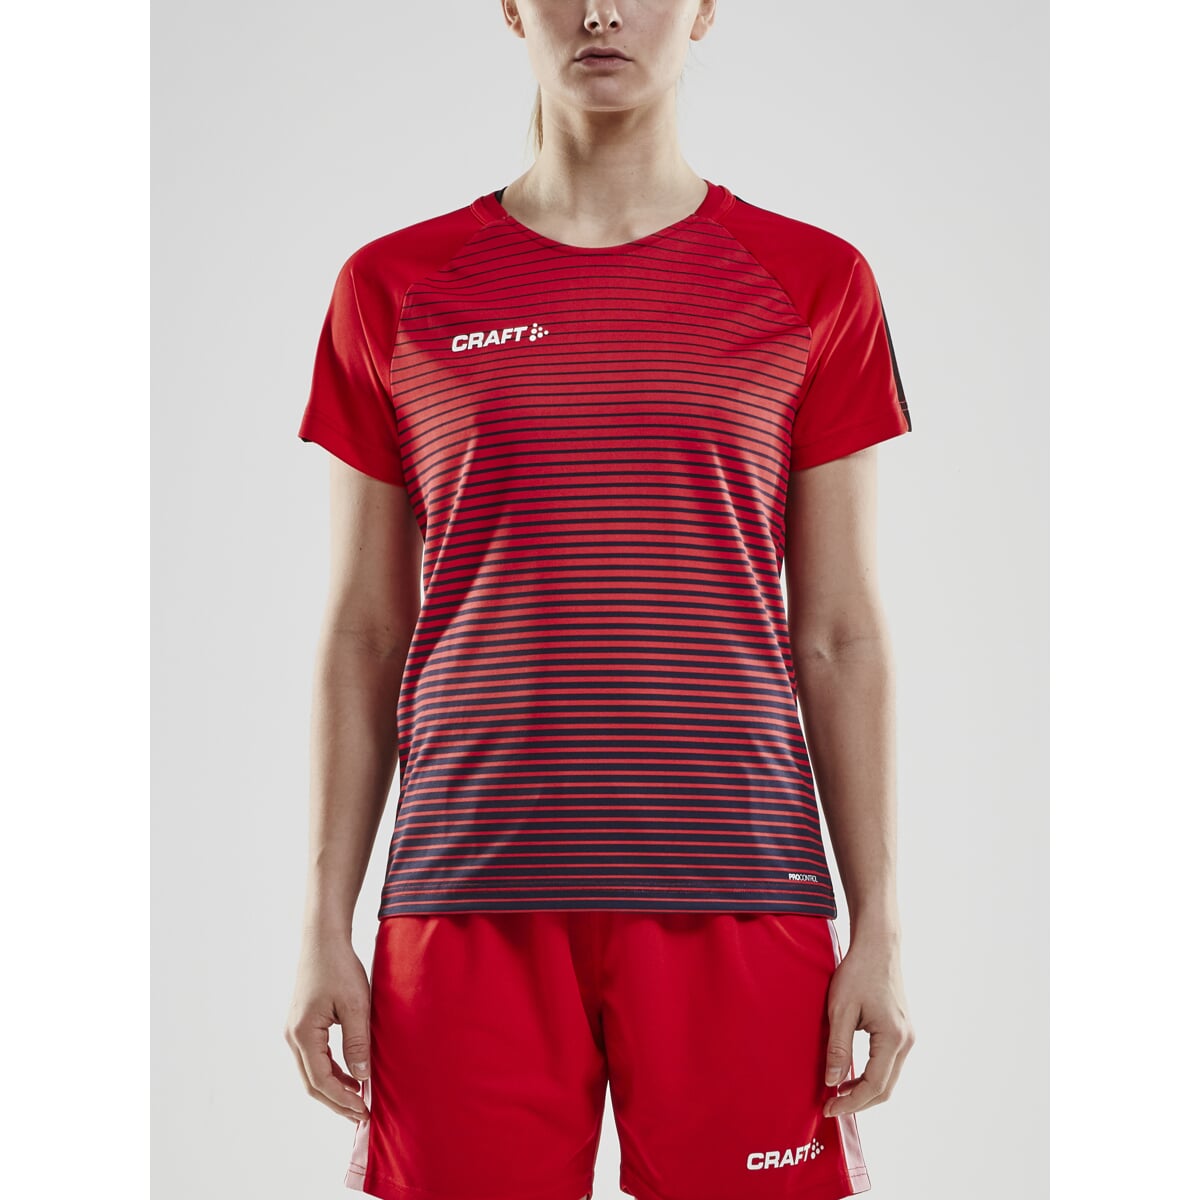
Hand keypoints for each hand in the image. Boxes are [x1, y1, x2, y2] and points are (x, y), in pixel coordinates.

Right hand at [284, 934, 372, 1123]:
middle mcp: (292, 1037)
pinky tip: (351, 1076)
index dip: (343, 1100)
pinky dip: (331, 1071)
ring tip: (360, 1100)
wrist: (323, 940)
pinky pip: (314, 1058)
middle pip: (312, 1083)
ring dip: (334, 1088)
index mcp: (303, 1034)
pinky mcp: (302, 1025)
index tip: (364, 1111)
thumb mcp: (356, 1004)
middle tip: (362, 1117)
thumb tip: (361, 1077)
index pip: (321, 1080)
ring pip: (312, 1072)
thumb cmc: (340, 967)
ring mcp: (294, 1031)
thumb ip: (357, 1042)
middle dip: (337, 1102)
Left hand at [822, 935, 914, 1116]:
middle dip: (858, 1102)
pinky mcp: (902, 1031)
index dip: (851, 1102)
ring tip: (837, 1092)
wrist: (878, 946)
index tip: (829, 1108)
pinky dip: (871, 1075)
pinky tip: (851, 1075)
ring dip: (864, 1090)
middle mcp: (906, 1041)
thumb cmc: (858, 972)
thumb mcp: (841, 1009)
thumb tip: (832, 1082)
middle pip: (885, 1088)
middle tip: (831, 1106)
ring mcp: (907, 1036)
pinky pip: (888, 1064)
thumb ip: (838, 1048)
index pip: (874, 1085)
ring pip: (888, 1078)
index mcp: (893, 1037)